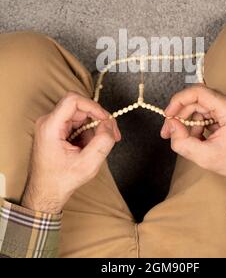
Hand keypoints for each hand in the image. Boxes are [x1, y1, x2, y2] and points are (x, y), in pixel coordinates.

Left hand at [22, 92, 120, 213]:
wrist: (45, 193)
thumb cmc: (61, 181)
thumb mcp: (87, 164)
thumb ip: (102, 142)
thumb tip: (109, 124)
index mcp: (50, 127)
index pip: (73, 100)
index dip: (93, 106)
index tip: (106, 120)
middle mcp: (49, 122)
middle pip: (80, 107)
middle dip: (98, 118)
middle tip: (112, 134)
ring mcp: (52, 125)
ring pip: (81, 115)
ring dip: (94, 128)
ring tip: (98, 147)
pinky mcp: (57, 130)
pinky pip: (78, 123)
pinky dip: (89, 132)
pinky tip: (90, 148)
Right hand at [161, 85, 225, 201]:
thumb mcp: (204, 157)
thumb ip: (181, 141)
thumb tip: (171, 124)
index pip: (199, 92)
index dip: (179, 101)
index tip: (168, 115)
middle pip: (199, 100)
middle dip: (182, 115)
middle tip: (169, 131)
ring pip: (203, 105)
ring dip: (191, 121)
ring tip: (187, 139)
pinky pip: (211, 110)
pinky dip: (201, 122)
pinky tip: (199, 137)